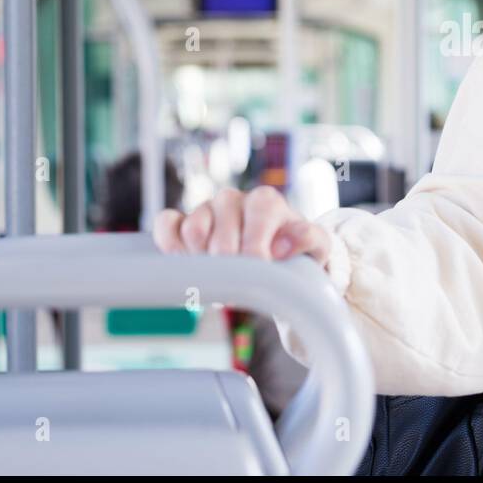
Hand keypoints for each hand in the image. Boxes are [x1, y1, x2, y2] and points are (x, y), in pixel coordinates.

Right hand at [152, 186, 331, 266]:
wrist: (274, 253)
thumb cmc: (293, 250)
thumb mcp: (316, 247)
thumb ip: (309, 240)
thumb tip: (282, 246)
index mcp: (265, 200)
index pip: (256, 221)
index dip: (257, 254)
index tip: (261, 273)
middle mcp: (234, 199)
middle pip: (221, 239)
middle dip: (230, 269)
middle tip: (240, 283)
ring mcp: (206, 208)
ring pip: (193, 234)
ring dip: (204, 263)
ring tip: (221, 274)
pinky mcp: (182, 219)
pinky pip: (166, 225)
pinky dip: (171, 245)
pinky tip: (188, 262)